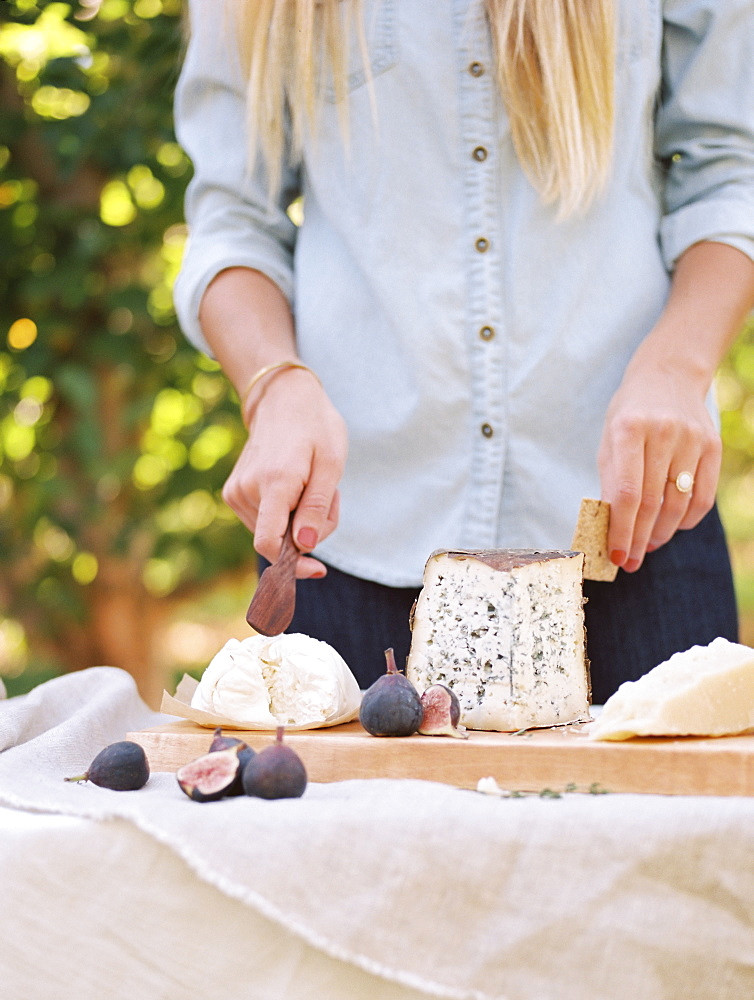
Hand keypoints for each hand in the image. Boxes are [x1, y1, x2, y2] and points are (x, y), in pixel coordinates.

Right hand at [221, 368, 347, 577]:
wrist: (283, 400)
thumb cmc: (315, 428)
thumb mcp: (331, 464)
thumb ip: (317, 507)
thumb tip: (305, 546)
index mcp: (275, 482)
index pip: (269, 543)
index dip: (294, 565)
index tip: (318, 568)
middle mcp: (248, 489)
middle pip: (279, 541)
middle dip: (310, 532)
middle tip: (331, 498)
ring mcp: (236, 491)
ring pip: (272, 534)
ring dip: (299, 522)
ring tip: (312, 486)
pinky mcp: (233, 493)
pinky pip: (264, 522)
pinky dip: (286, 515)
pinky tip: (296, 488)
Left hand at [598, 360, 720, 572]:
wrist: (668, 375)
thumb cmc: (630, 413)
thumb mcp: (609, 439)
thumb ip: (610, 480)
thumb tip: (611, 528)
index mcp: (629, 429)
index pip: (627, 493)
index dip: (621, 530)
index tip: (615, 556)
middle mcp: (663, 433)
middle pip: (653, 503)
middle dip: (639, 539)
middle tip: (630, 562)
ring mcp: (692, 439)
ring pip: (679, 504)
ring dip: (662, 534)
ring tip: (647, 546)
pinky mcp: (713, 446)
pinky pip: (703, 496)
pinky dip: (686, 520)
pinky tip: (672, 528)